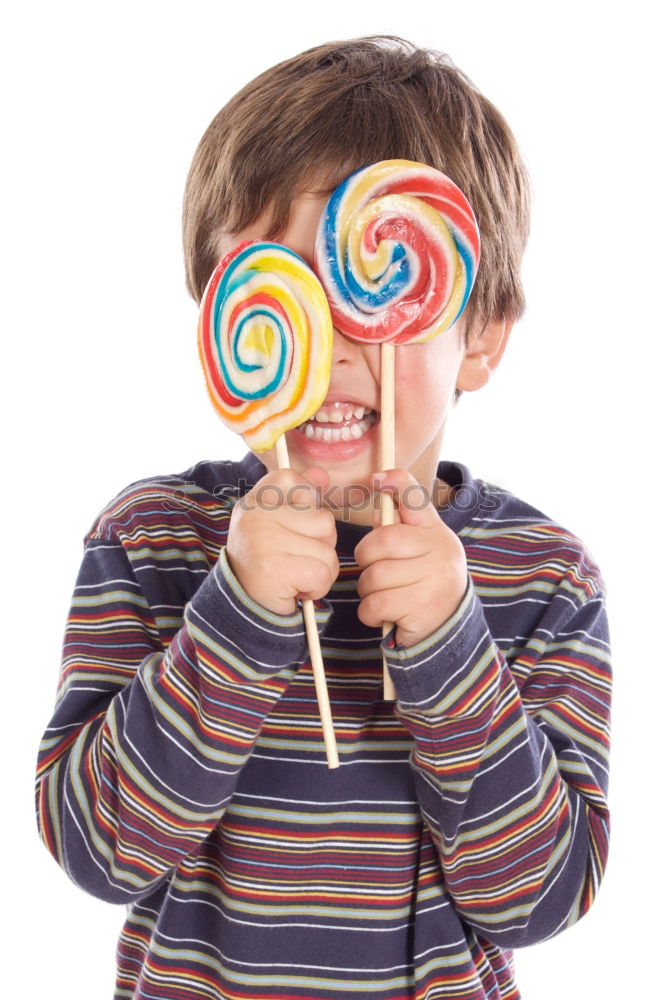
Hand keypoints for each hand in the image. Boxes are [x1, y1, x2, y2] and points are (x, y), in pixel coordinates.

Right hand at [225, 466, 338, 615]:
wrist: (241, 604)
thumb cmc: (265, 559)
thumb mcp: (277, 521)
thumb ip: (300, 495)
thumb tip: (321, 475)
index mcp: (254, 500)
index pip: (292, 479)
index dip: (306, 501)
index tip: (293, 525)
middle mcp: (255, 516)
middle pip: (324, 521)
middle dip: (321, 545)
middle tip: (294, 558)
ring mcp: (263, 541)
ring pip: (327, 551)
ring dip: (320, 569)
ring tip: (295, 574)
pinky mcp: (275, 569)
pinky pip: (322, 574)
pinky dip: (316, 588)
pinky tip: (295, 589)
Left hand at [354, 469, 467, 647]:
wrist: (450, 625)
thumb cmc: (424, 579)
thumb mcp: (418, 549)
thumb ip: (398, 528)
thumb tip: (378, 509)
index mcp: (434, 531)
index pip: (416, 499)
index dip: (396, 483)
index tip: (376, 479)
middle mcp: (439, 551)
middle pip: (379, 544)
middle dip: (366, 559)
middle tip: (374, 570)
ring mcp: (433, 581)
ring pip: (372, 578)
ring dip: (368, 590)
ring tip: (384, 594)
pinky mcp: (421, 611)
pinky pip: (374, 606)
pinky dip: (370, 613)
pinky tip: (386, 613)